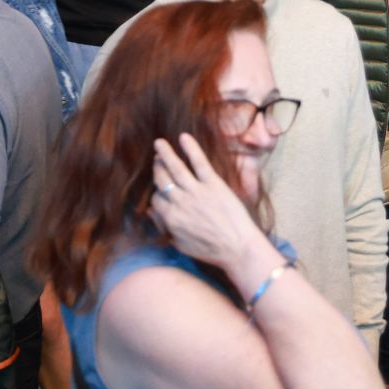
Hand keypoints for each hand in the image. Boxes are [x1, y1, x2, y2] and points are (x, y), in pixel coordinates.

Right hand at [148, 134, 267, 272]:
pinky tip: (183, 137)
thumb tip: (150, 211)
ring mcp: (196, 191)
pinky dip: (191, 148)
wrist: (238, 248)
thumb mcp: (180, 244)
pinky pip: (199, 162)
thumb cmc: (210, 250)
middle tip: (157, 160)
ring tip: (159, 143)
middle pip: (162, 180)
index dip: (158, 195)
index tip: (162, 191)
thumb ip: (163, 227)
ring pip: (175, 167)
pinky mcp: (213, 183)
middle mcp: (180, 201)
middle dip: (157, 169)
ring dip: (165, 153)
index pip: (156, 199)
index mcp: (171, 218)